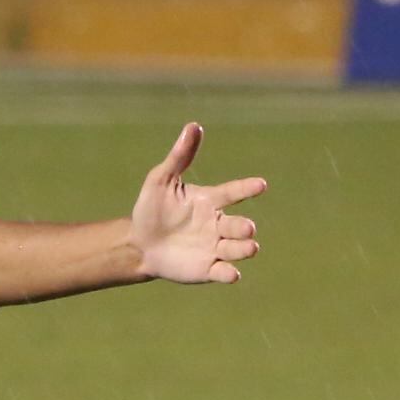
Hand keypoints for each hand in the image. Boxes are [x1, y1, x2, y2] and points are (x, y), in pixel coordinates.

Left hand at [129, 123, 266, 284]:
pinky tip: (232, 273)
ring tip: (249, 246)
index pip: (233, 193)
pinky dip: (229, 273)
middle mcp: (217, 224)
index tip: (261, 185)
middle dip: (245, 227)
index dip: (247, 189)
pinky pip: (223, 272)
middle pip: (239, 225)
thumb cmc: (151, 209)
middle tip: (247, 228)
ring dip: (244, 248)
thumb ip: (179, 156)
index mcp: (209, 201)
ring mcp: (214, 247)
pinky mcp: (207, 269)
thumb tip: (193, 126)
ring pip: (237, 248)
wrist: (139, 243)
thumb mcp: (161, 180)